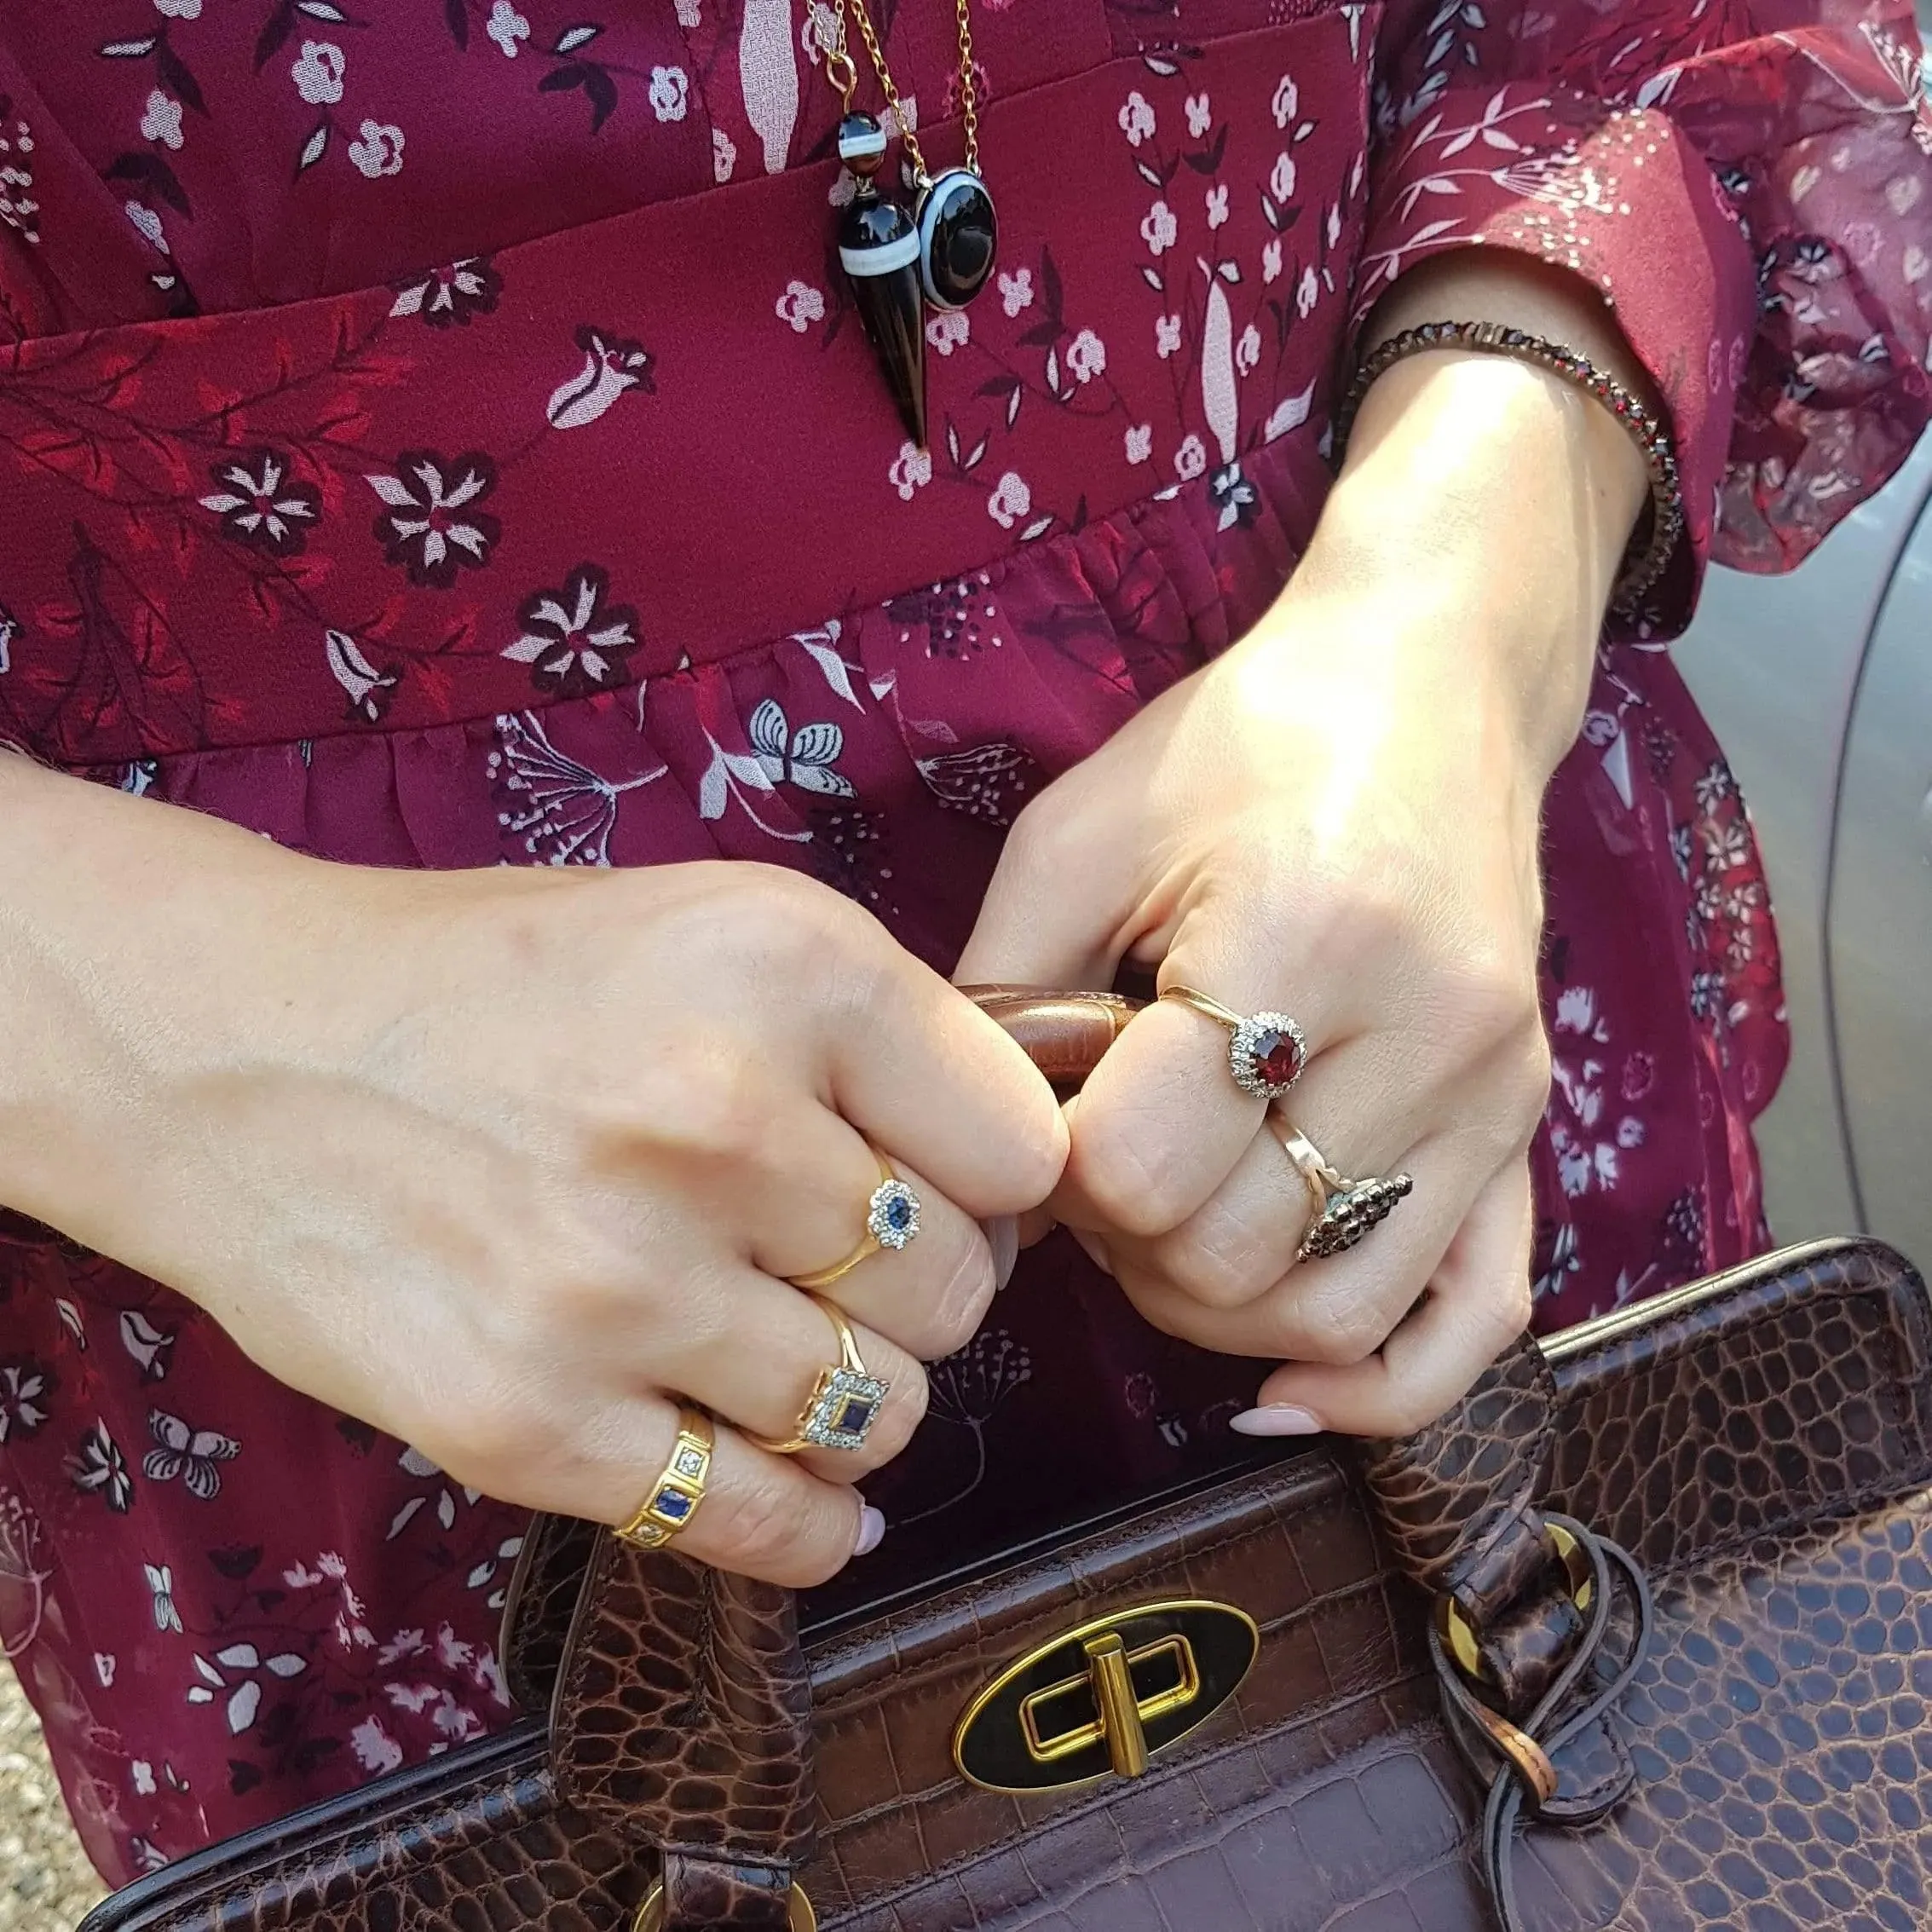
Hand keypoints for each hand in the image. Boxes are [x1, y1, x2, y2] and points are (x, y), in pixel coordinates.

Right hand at [0, 765, 1064, 1584]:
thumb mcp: (714, 925)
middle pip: (958, 1291)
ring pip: (876, 1413)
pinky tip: (804, 1488)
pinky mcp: (529, 1424)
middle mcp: (715, 1122)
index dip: (990, 1175)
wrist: (242, 1056)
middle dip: (918, 1289)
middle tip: (838, 1266)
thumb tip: (1025, 1176)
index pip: (1021, 1146)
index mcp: (786, 968)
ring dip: (856, 1397)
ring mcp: (619, 1286)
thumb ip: (879, 1032)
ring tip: (792, 1352)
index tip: (939, 1182)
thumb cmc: (500, 984)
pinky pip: (758, 1522)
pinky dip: (806, 1521)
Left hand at [960, 270, 1647, 1436]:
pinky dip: (1373, 1389)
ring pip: (1331, 1313)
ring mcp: (1494, 1095)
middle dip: (1127, 1241)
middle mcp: (1425, 1034)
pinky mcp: (1529, 1129)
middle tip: (1101, 1164)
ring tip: (1170, 1226)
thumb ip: (1004, 998)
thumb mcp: (1078, 833)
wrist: (1430, 685)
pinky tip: (1281, 1398)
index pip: (1137, 1170)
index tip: (1053, 1111)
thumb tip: (969, 1169)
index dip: (1058, 1173)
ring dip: (1215, 1309)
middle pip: (1229, 1257)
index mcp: (1301, 937)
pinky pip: (1474, 1320)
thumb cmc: (1235, 746)